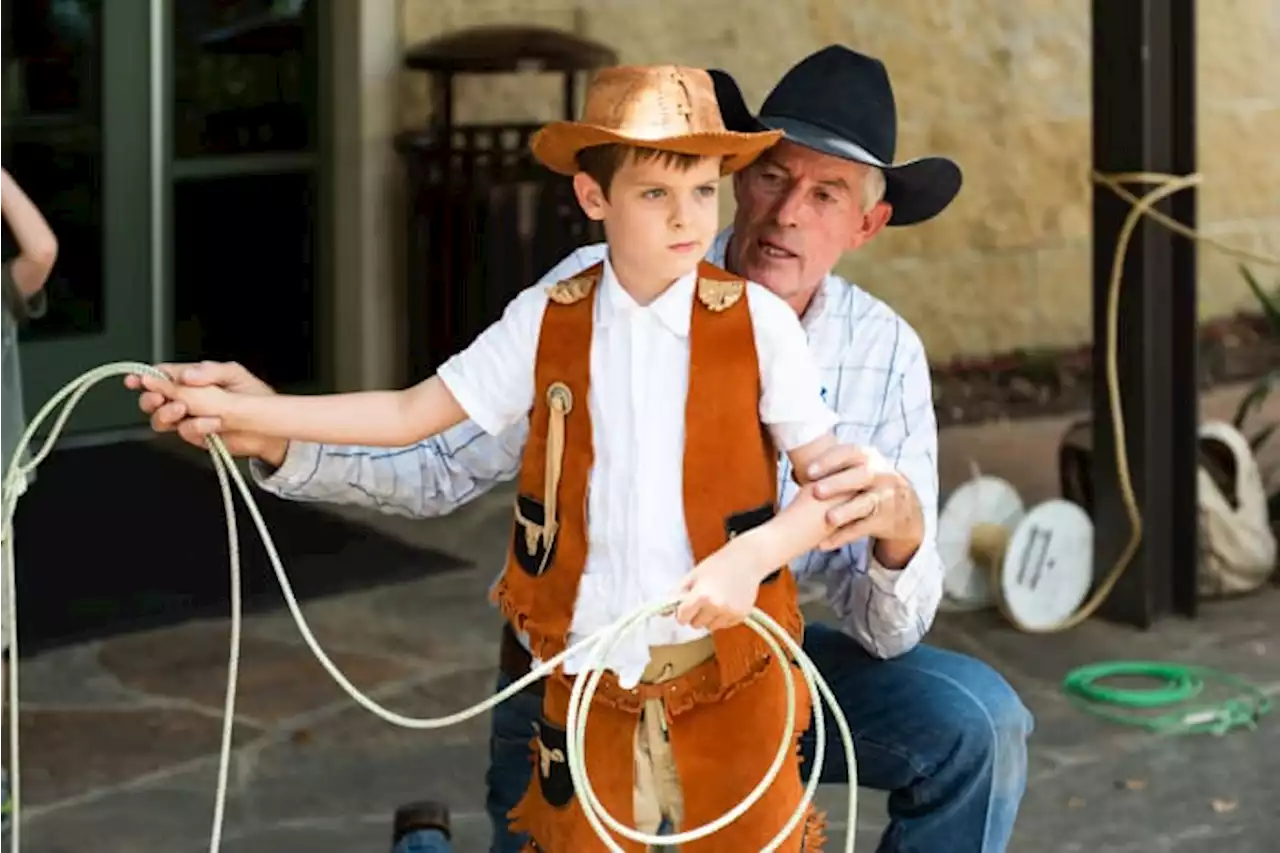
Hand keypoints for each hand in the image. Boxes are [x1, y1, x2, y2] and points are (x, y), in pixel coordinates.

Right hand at [124, 361, 286, 464]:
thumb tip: (185, 374)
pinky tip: (213, 423)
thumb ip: (207, 372)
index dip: (146, 376)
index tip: (136, 379)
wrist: (270, 426)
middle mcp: (187, 399)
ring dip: (167, 413)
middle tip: (159, 397)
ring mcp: (189, 419)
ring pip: (161, 419)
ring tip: (183, 409)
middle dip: (150, 398)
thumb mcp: (232, 374)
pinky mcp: (197, 436)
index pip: (163, 375)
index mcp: (193, 379)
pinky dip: (197, 426)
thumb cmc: (254, 396)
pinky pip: (184, 431)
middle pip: (153, 399)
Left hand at [673, 549, 764, 630]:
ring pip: (710, 627)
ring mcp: (730, 612)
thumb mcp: (693, 575)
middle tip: (703, 598)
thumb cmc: (718, 565)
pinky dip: (722, 617)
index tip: (686, 605)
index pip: (682, 618)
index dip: (681, 612)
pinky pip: (724, 625)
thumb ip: (676, 594)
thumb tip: (662, 613)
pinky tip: (727, 601)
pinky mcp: (741, 616)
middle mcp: (716, 606)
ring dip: (709, 617)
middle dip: (695, 614)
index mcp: (701, 595)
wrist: (747, 559)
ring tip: (716, 598)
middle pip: (695, 625)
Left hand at [805, 443, 924, 562]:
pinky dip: (843, 536)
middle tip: (816, 491)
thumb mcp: (857, 468)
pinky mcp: (884, 519)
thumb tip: (794, 471)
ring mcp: (885, 497)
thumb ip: (832, 468)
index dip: (830, 461)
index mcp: (869, 458)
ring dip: (846, 511)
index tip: (808, 471)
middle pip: (861, 476)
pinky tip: (824, 544)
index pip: (850, 453)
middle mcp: (880, 475)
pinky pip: (863, 528)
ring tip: (829, 519)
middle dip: (838, 483)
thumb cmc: (867, 484)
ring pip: (866, 504)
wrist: (904, 508)